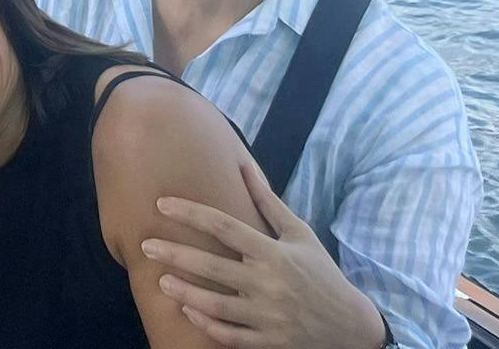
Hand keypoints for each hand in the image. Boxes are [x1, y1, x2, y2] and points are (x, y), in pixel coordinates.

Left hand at [143, 157, 387, 348]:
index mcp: (274, 253)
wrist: (352, 327)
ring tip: (160, 281)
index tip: (162, 203)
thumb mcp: (300, 234)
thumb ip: (268, 203)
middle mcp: (269, 283)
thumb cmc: (321, 274)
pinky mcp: (270, 342)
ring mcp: (268, 316)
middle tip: (146, 246)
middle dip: (176, 255)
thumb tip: (244, 167)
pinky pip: (231, 336)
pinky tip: (187, 312)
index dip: (191, 212)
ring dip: (185, 293)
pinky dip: (207, 325)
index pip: (225, 226)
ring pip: (217, 306)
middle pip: (213, 267)